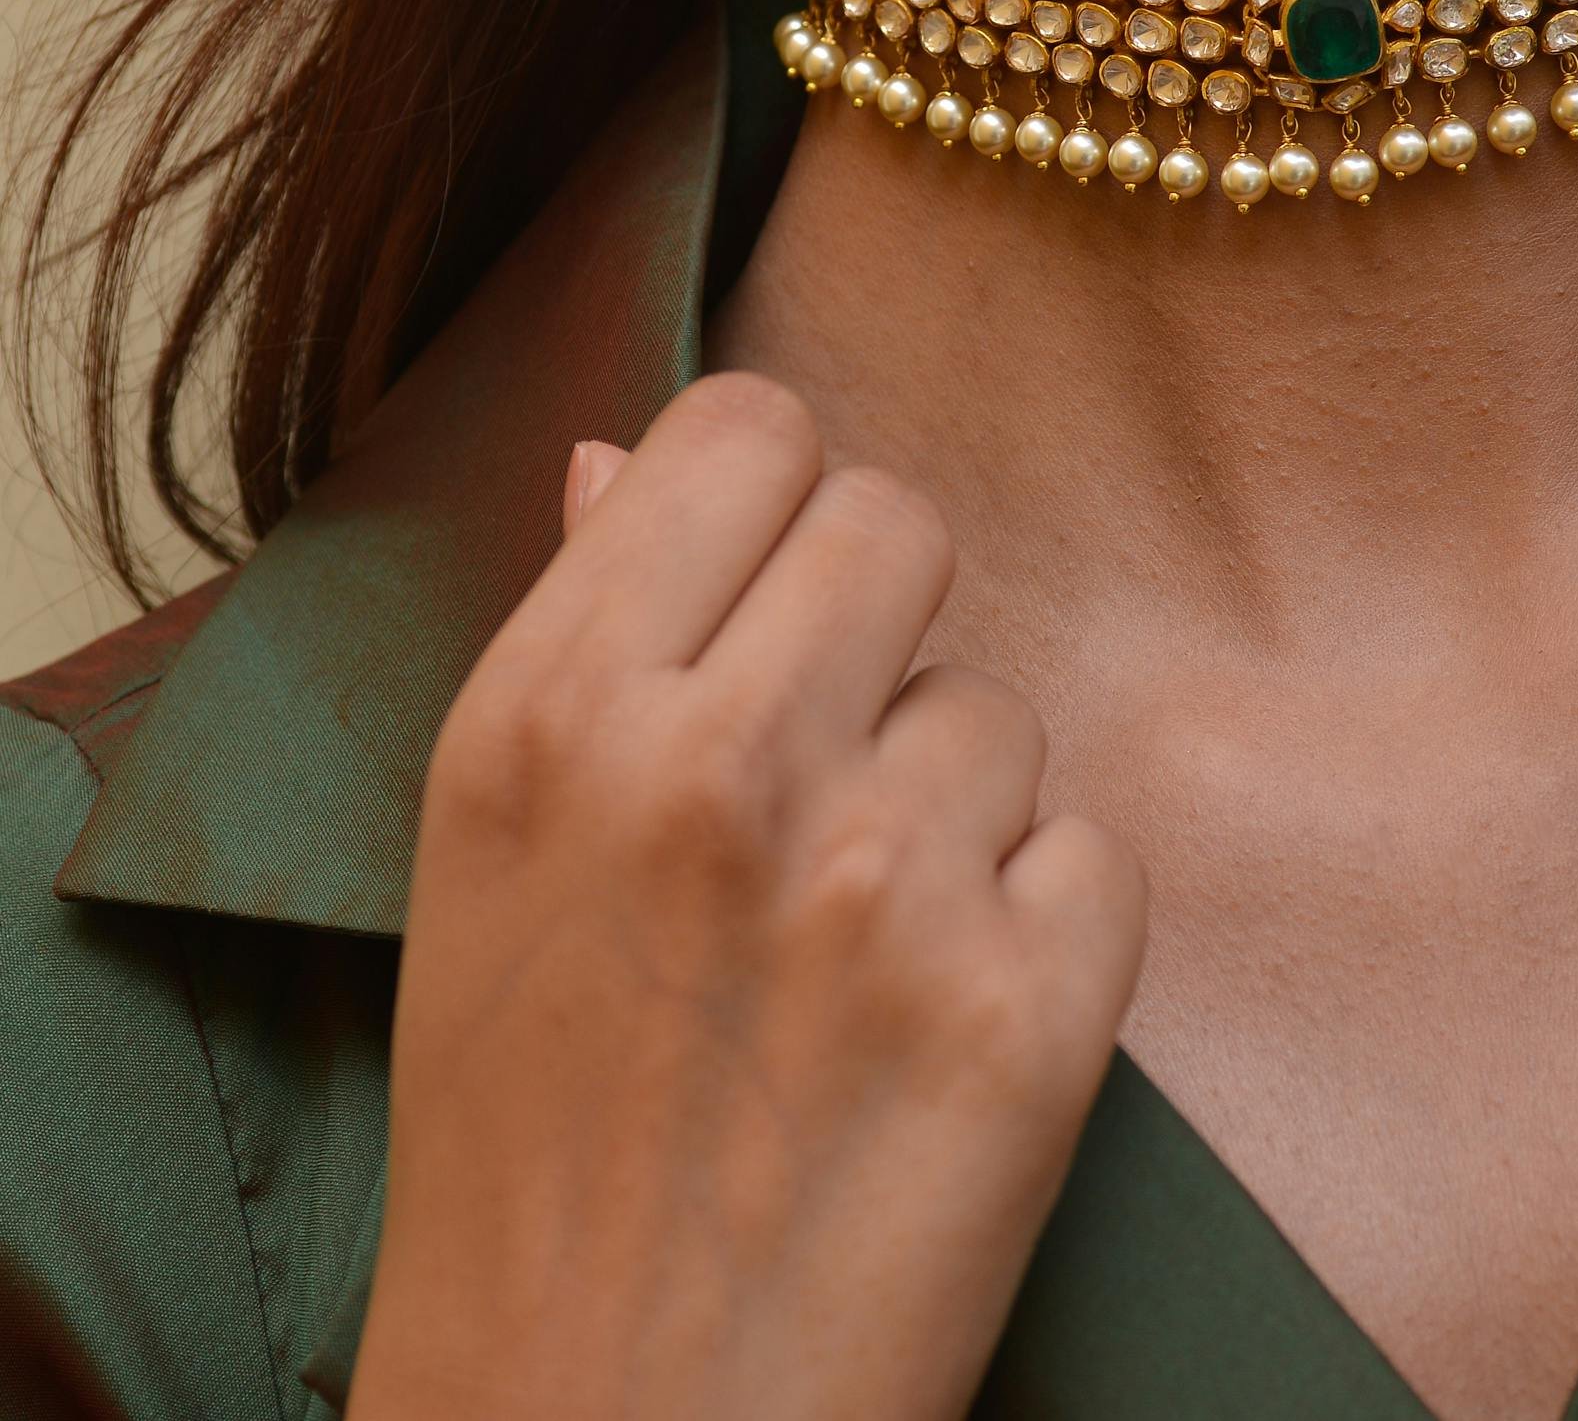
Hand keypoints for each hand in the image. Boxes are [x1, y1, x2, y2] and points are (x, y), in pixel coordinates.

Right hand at [349, 373, 1145, 1420]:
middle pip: (899, 523)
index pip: (745, 430)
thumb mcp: (483, 862)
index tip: (769, 584)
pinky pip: (1092, 851)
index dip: (772, 498)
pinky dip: (1040, 930)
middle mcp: (717, 766)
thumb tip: (629, 457)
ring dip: (950, 807)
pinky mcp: (1027, 1011)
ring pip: (998, 709)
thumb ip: (578, 632)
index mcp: (555, 712)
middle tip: (827, 754)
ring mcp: (883, 885)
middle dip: (877, 623)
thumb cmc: (520, 1148)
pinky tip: (940, 1023)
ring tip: (850, 950)